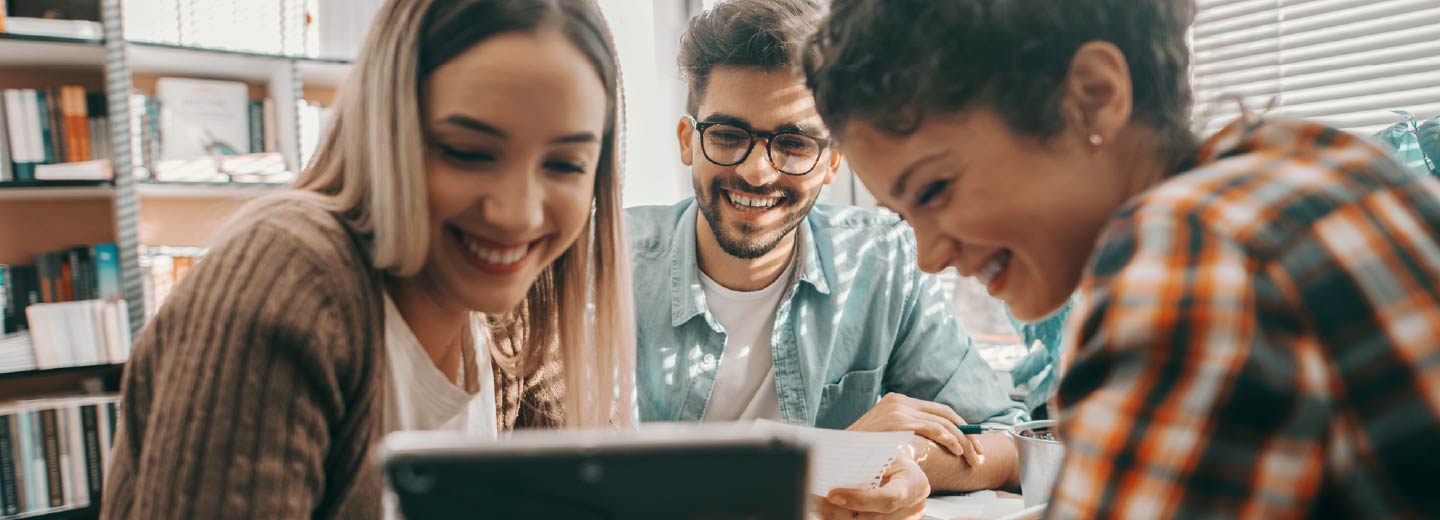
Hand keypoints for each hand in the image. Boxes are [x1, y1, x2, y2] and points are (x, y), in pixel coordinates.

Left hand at [815, 455, 928, 519]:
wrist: (902, 469)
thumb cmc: (891, 458)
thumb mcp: (883, 453)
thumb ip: (864, 464)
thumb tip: (831, 469)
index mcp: (914, 483)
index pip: (888, 498)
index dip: (859, 500)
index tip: (833, 495)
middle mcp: (913, 507)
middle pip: (873, 518)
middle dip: (841, 512)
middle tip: (817, 501)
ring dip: (838, 517)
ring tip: (819, 506)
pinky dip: (842, 518)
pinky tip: (829, 512)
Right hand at [847, 393, 984, 466]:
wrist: (838, 452)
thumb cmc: (861, 449)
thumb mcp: (884, 434)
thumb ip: (904, 431)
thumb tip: (932, 440)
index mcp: (897, 401)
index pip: (937, 410)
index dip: (959, 426)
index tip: (971, 443)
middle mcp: (900, 401)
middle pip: (945, 414)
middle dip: (967, 434)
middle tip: (979, 452)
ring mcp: (900, 410)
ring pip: (944, 423)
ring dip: (963, 441)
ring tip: (973, 457)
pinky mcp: (900, 421)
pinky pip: (934, 429)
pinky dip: (950, 439)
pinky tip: (957, 450)